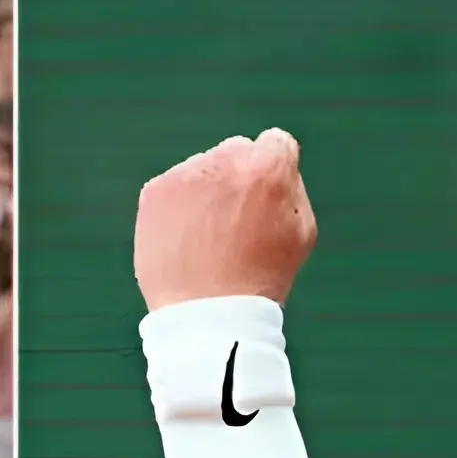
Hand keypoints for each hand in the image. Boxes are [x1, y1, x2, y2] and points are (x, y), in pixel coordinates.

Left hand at [135, 128, 317, 311]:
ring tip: (211, 239)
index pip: (276, 142)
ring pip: (203, 169)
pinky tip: (187, 241)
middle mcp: (225, 161)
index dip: (275, 170)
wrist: (207, 315)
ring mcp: (185, 174)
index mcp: (267, 168)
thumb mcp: (301, 232)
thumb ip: (291, 185)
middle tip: (238, 221)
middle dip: (240, 176)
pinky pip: (174, 188)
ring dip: (208, 192)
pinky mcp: (155, 190)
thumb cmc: (263, 277)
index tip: (267, 196)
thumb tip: (274, 161)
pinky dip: (180, 209)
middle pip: (236, 150)